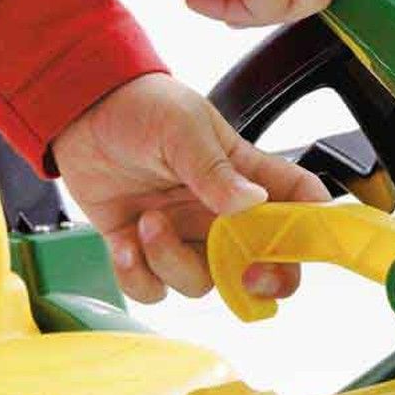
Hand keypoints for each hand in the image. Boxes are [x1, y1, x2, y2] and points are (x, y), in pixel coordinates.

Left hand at [52, 73, 329, 302]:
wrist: (80, 111)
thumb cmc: (143, 106)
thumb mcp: (183, 128)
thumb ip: (215, 170)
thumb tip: (250, 203)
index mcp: (247, 177)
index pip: (300, 205)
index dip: (313, 231)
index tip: (301, 249)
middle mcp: (222, 213)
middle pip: (262, 264)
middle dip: (257, 281)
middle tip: (243, 274)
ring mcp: (185, 234)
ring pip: (202, 282)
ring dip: (172, 262)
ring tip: (147, 222)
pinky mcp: (144, 248)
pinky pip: (153, 288)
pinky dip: (136, 275)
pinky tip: (123, 241)